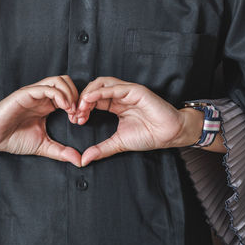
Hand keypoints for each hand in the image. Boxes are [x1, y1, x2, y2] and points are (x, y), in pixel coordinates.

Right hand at [0, 76, 81, 166]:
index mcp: (47, 105)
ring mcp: (33, 93)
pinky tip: (63, 107)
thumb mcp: (43, 146)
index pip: (70, 93)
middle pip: (67, 82)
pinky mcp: (25, 94)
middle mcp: (42, 96)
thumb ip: (62, 152)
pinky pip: (46, 87)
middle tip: (77, 114)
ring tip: (71, 110)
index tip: (80, 121)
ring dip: (70, 94)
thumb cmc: (13, 138)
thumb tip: (80, 161)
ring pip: (59, 80)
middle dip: (77, 96)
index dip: (79, 104)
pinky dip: (59, 95)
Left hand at [75, 77, 203, 165]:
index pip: (93, 100)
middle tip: (76, 114)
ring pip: (102, 84)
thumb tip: (84, 160)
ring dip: (88, 94)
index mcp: (115, 105)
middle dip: (82, 100)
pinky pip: (115, 87)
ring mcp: (128, 92)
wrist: (169, 135)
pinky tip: (90, 99)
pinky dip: (100, 92)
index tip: (76, 120)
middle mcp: (120, 96)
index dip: (82, 108)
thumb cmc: (148, 135)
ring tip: (81, 107)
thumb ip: (101, 149)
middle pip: (94, 89)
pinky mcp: (136, 91)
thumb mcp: (118, 143)